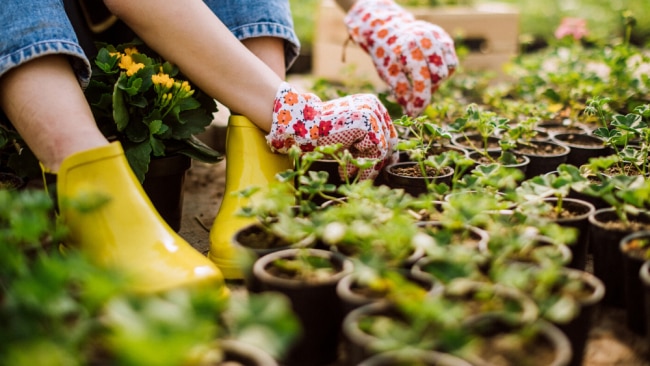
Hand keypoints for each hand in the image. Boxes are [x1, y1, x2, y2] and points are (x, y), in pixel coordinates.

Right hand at [266, 82, 397, 179]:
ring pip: (381, 148)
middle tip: (364, 177)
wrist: (304, 126)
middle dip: (375, 162)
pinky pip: (374, 149)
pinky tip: (344, 169)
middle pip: (387, 141)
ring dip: (365, 165)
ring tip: (347, 174)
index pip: (388, 132)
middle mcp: (375, 106)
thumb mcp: (350, 136)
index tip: (379, 168)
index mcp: (372, 105)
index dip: (385, 153)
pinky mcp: (366, 122)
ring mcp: (371, 112)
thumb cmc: (324, 133)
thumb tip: (389, 159)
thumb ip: (367, 142)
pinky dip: (361, 163)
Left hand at [344, 0, 457, 116]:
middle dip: (429, 89)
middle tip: (417, 93)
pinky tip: (430, 73)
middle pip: (438, 75)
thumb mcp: (387, 72)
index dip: (420, 99)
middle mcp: (424, 39)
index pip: (421, 79)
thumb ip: (400, 90)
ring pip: (448, 69)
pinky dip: (443, 72)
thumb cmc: (386, 54)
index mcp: (407, 48)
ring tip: (423, 82)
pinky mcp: (444, 38)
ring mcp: (437, 37)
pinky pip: (451, 62)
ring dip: (437, 81)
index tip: (414, 112)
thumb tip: (412, 112)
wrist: (389, 28)